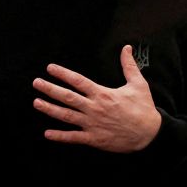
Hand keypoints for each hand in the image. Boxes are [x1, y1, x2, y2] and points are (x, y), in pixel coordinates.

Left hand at [32, 46, 162, 152]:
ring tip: (36, 103)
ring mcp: (92, 124)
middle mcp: (94, 108)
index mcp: (103, 94)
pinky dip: (60, 136)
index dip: (63, 74)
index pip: (78, 81)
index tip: (50, 68)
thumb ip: (129, 66)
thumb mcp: (139, 84)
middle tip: (36, 83)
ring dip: (49, 109)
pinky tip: (47, 133)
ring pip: (66, 116)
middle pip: (67, 97)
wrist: (149, 134)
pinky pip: (74, 137)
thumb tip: (126, 48)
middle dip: (50, 89)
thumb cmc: (144, 108)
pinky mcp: (94, 139)